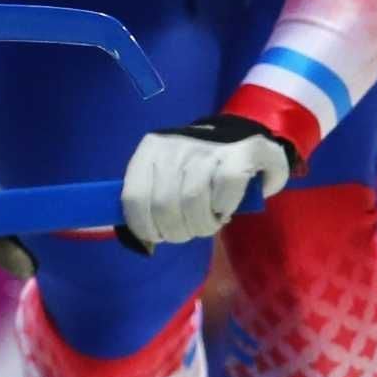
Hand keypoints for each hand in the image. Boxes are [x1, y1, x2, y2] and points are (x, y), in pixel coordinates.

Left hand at [119, 114, 299, 247]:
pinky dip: (222, 210)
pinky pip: (223, 194)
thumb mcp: (167, 174)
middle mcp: (175, 145)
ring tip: (209, 223)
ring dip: (201, 224)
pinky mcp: (240, 154)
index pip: (134, 197)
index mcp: (151, 149)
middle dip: (176, 231)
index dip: (145, 226)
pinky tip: (224, 210)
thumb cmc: (198, 166)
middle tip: (190, 230)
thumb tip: (141, 237)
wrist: (243, 138)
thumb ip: (149, 199)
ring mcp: (208, 148)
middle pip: (164, 204)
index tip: (159, 235)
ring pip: (192, 201)